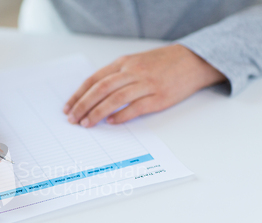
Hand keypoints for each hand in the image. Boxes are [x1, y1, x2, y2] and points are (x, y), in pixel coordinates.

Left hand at [63, 44, 225, 126]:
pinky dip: (121, 116)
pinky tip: (111, 123)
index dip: (78, 95)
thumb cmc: (161, 64)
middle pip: (101, 89)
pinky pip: (136, 108)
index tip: (68, 108)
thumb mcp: (134, 62)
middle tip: (73, 120)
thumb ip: (115, 75)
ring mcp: (146, 85)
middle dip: (83, 106)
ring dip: (98, 113)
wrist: (193, 61)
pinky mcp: (159, 98)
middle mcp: (132, 72)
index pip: (94, 80)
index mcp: (123, 63)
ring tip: (87, 124)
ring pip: (115, 99)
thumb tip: (92, 95)